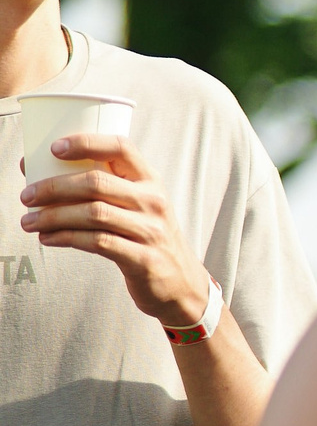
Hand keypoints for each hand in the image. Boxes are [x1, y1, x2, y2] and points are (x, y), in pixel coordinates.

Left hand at [19, 134, 213, 330]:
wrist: (181, 282)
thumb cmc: (146, 237)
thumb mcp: (138, 206)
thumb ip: (101, 189)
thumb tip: (37, 170)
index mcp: (150, 181)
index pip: (121, 148)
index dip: (86, 143)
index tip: (54, 148)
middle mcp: (153, 201)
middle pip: (97, 183)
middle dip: (54, 187)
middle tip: (27, 196)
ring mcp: (150, 230)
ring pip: (93, 214)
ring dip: (53, 216)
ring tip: (29, 221)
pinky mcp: (142, 258)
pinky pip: (97, 243)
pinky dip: (66, 238)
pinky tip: (49, 238)